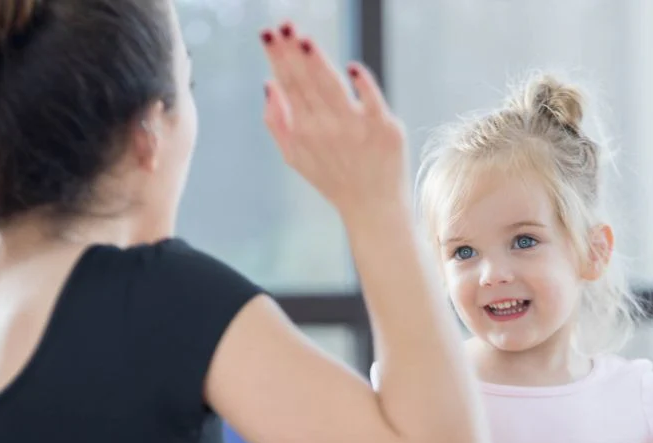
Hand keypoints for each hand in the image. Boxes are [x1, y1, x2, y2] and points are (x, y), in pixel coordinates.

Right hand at [259, 22, 409, 220]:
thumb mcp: (295, 156)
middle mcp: (327, 127)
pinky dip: (362, 84)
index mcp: (304, 130)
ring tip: (303, 39)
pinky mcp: (384, 128)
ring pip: (332, 87)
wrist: (373, 207)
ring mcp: (356, 127)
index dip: (277, 58)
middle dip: (292, 52)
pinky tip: (351, 67)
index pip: (288, 85)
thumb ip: (277, 122)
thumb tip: (268, 84)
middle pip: (306, 81)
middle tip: (282, 24)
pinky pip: (372, 100)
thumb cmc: (333, 178)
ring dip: (317, 62)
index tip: (268, 33)